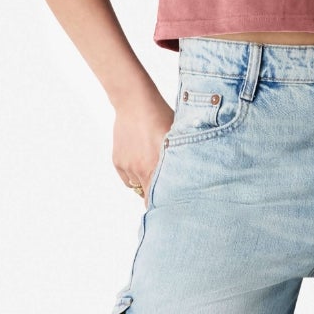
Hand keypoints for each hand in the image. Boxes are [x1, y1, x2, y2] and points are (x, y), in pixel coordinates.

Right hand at [114, 87, 172, 201]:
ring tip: (152, 168)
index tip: (172, 209)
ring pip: (138, 186)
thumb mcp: (179, 138)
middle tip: (165, 195)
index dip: (166, 206)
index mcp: (158, 166)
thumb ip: (182, 160)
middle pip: (148, 196)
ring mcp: (128, 167)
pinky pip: (127, 178)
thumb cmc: (161, 117)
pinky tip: (141, 161)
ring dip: (146, 182)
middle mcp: (141, 170)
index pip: (159, 200)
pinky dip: (134, 175)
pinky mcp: (118, 162)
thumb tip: (194, 177)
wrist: (134, 104)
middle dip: (156, 196)